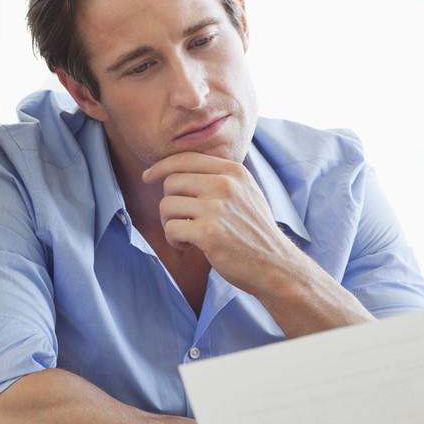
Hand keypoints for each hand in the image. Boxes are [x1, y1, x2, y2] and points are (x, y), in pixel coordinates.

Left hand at [143, 152, 301, 291]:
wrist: (275, 265)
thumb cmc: (255, 232)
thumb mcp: (246, 192)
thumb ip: (219, 177)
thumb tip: (178, 169)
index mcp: (233, 171)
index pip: (185, 159)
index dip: (161, 167)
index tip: (148, 177)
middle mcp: (225, 184)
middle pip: (171, 182)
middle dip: (169, 203)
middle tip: (182, 220)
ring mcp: (217, 208)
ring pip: (167, 206)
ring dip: (170, 224)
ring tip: (188, 235)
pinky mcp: (208, 232)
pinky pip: (171, 229)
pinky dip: (175, 240)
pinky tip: (190, 246)